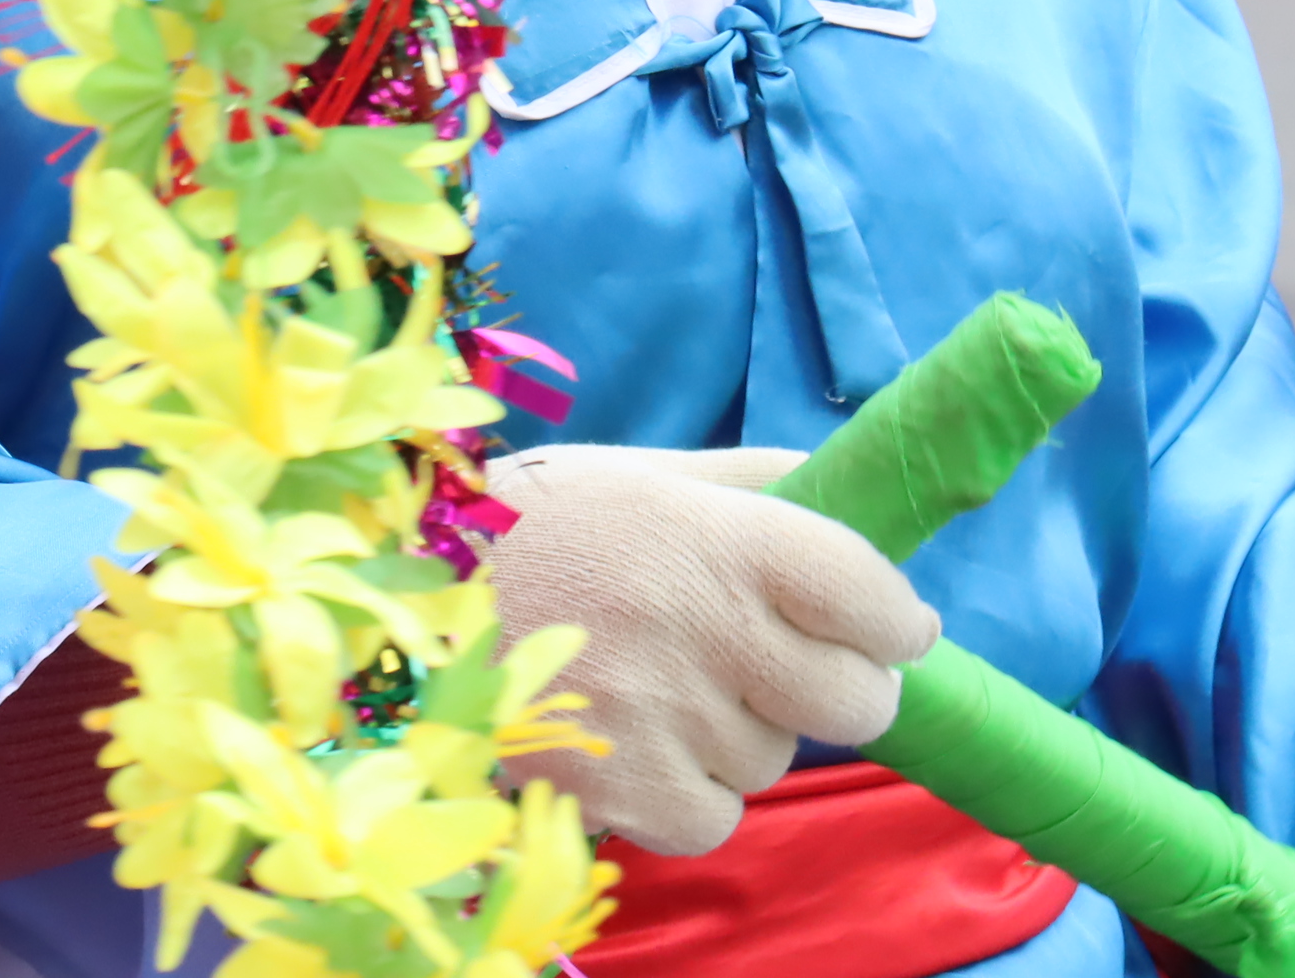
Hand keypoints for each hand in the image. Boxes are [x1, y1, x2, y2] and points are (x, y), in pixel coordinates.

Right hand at [481, 442, 937, 858]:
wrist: (396, 596)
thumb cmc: (530, 525)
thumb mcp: (641, 476)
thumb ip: (750, 485)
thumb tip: (842, 485)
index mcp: (717, 536)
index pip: (867, 593)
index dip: (897, 620)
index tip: (896, 627)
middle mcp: (700, 624)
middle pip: (855, 700)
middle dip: (842, 691)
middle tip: (785, 670)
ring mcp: (662, 714)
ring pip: (772, 760)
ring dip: (739, 735)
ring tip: (658, 686)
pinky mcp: (619, 789)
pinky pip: (713, 818)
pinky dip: (688, 795)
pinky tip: (633, 743)